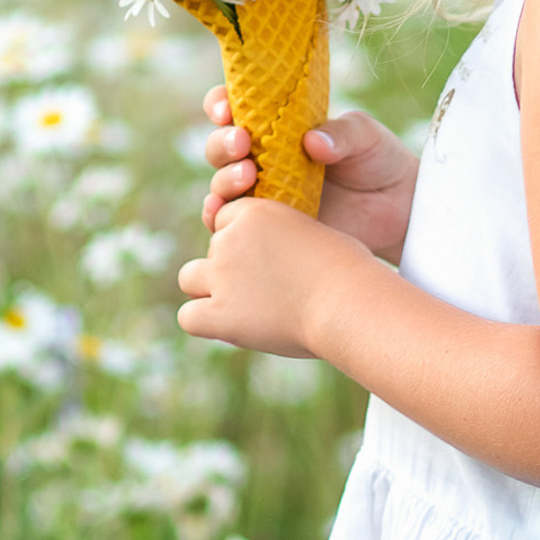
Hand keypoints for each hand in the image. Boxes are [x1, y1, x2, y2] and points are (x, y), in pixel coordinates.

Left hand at [175, 197, 366, 356]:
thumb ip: (285, 240)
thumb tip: (275, 263)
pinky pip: (189, 316)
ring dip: (210, 291)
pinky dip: (205, 323)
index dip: (246, 242)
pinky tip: (232, 328)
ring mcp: (222, 275)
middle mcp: (231, 238)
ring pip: (190, 278)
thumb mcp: (316, 235)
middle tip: (269, 290)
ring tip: (246, 307)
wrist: (350, 303)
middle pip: (213, 250)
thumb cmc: (349, 273)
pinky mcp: (220, 313)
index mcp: (254, 211)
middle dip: (231, 268)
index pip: (228, 221)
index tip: (270, 261)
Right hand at [199, 86, 420, 262]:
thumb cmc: (379, 161)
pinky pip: (231, 223)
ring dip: (224, 178)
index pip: (238, 108)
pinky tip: (226, 212)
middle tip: (243, 142)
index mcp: (279, 127)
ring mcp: (264, 194)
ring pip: (221, 184)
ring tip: (247, 175)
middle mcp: (263, 159)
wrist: (397, 209)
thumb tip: (311, 141)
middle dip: (223, 143)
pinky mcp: (269, 227)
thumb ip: (341, 134)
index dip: (221, 104)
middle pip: (221, 148)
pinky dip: (220, 216)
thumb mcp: (365, 137)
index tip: (227, 108)